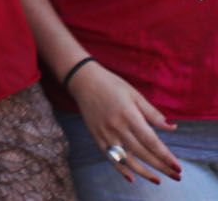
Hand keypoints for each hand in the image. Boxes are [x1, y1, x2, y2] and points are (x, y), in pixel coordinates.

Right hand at [71, 62, 181, 184]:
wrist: (83, 81)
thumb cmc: (112, 85)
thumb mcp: (135, 94)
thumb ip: (152, 113)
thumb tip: (172, 127)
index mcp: (128, 115)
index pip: (150, 140)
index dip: (164, 155)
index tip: (177, 166)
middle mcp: (117, 127)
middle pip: (141, 152)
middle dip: (160, 166)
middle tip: (176, 176)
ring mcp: (105, 133)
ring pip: (126, 159)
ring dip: (143, 172)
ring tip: (157, 180)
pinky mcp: (96, 136)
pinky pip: (110, 157)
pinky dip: (120, 169)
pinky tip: (131, 178)